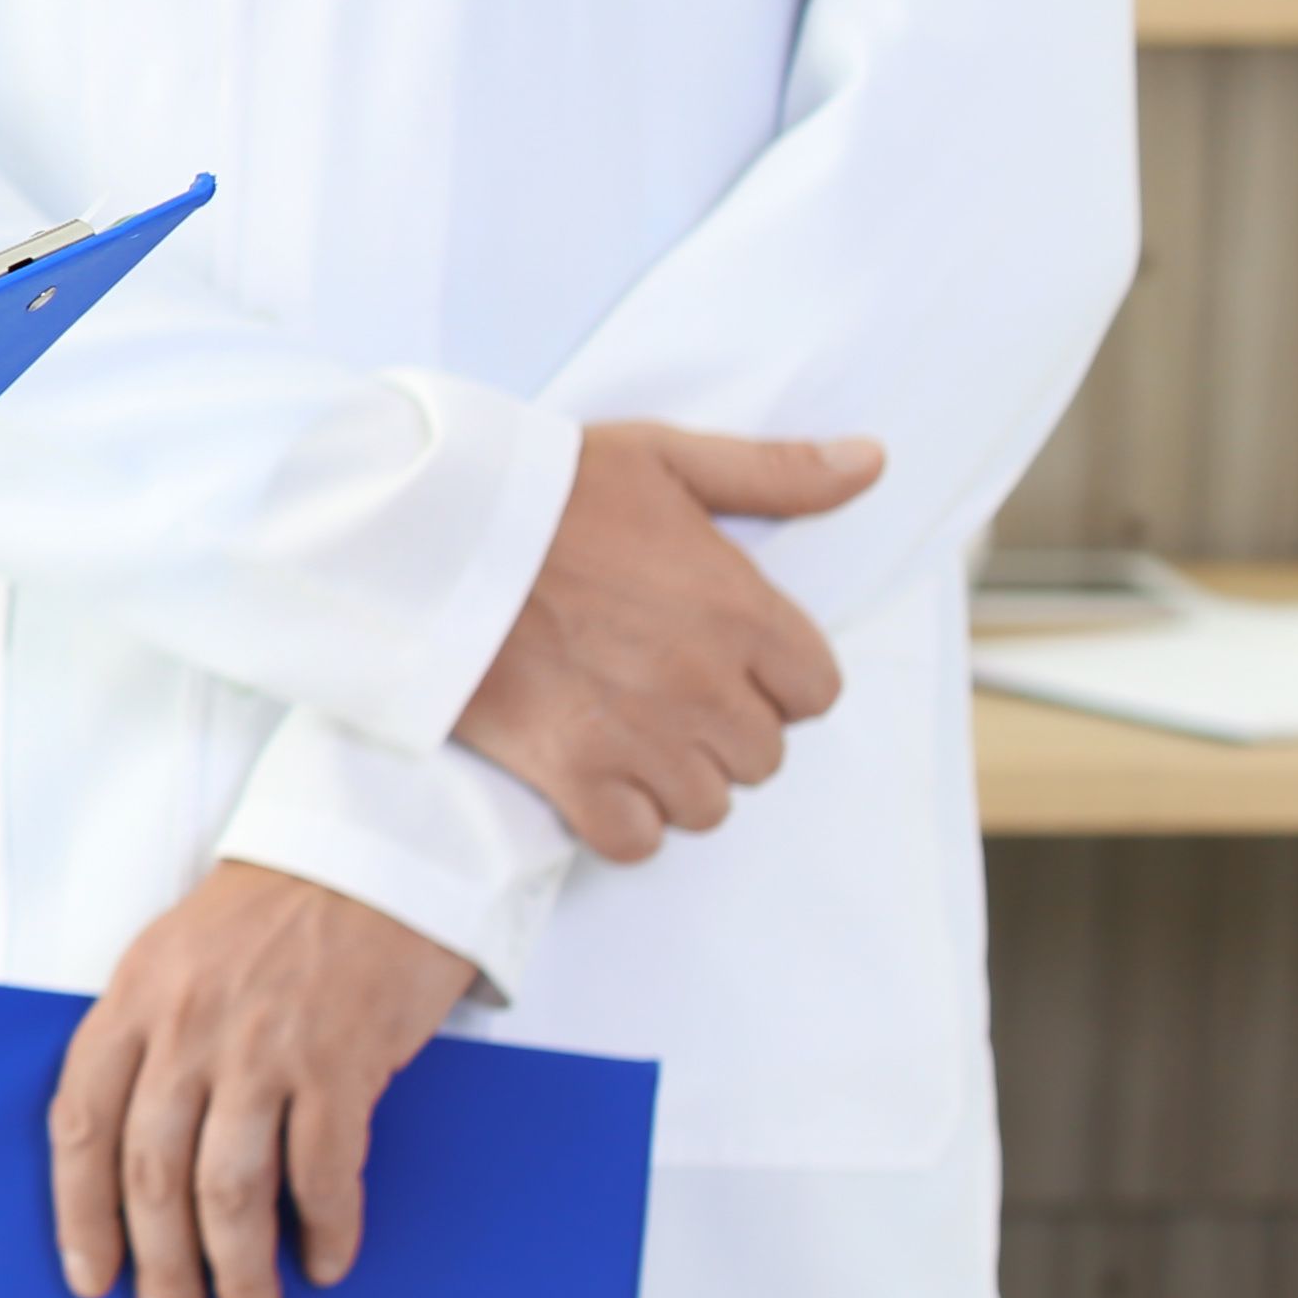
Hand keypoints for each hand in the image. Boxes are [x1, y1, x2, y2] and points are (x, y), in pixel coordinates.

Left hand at [49, 863, 471, 1297]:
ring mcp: (264, 1046)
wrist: (370, 853)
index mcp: (133, 1001)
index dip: (80, 1212)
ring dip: (240, 1270)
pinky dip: (326, 1230)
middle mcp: (187, 1028)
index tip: (89, 1281)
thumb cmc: (267, 915)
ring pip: (232, 1188)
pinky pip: (325, 1171)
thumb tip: (131, 1160)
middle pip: (153, 1175)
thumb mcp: (173, 959)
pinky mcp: (342, 1061)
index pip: (81, 1123)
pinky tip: (327, 1263)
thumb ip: (145, 1043)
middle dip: (160, 1268)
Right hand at [455, 419, 880, 863]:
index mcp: (741, 611)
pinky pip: (635, 839)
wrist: (424, 533)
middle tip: (664, 690)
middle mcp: (705, 686)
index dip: (774, 678)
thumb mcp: (662, 458)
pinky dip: (622, 820)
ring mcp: (640, 738)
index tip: (723, 656)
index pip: (816, 691)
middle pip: (763, 755)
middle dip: (724, 729)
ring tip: (628, 732)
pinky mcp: (571, 774)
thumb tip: (872, 462)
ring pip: (707, 804)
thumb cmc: (543, 491)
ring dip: (676, 778)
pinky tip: (595, 777)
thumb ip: (775, 472)